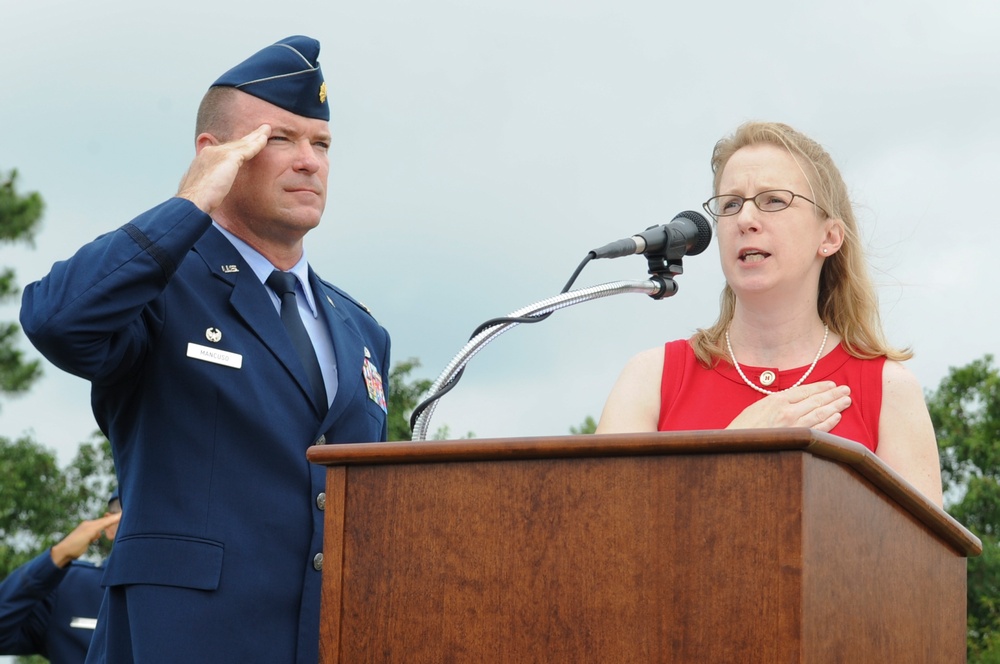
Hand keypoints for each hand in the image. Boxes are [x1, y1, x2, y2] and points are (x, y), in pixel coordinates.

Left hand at [49, 512, 122, 567]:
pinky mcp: (86, 539)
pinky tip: (102, 535)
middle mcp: (89, 526)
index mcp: (91, 524)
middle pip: (104, 522)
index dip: (115, 517)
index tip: (125, 515)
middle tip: (122, 520)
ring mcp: (87, 532)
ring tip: (114, 527)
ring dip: (108, 527)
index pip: (107, 519)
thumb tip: (115, 517)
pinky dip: (102, 532)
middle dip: (112, 522)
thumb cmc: (75, 543)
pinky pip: (97, 533)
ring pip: (101, 528)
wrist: (63, 553)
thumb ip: (103, 524)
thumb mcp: (91, 532)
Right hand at [177, 124, 270, 213]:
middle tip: (261, 130)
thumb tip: (209, 191)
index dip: (237, 147)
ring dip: (256, 136)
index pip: (224, 150)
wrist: (192, 200)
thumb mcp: (200, 190)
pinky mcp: (229, 157)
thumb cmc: (195, 201)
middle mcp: (210, 152)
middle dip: (248, 137)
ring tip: (267, 129)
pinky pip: (248, 149)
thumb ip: (206, 185)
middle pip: (234, 143)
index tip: (246, 144)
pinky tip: (265, 139)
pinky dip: (257, 143)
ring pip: (242, 143)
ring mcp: (219, 153)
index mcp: (203, 159)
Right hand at [727, 381, 851, 431]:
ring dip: (836, 406)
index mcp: (777, 400)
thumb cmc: (743, 428)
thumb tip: (794, 399)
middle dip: (833, 394)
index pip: (805, 390)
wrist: (736, 446)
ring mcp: (794, 427)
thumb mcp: (756, 406)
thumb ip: (776, 401)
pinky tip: (837, 416)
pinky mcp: (797, 440)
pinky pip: (819, 429)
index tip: (832, 384)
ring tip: (846, 400)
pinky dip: (829, 422)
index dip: (821, 387)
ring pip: (821, 413)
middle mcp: (788, 411)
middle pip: (816, 400)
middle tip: (846, 390)